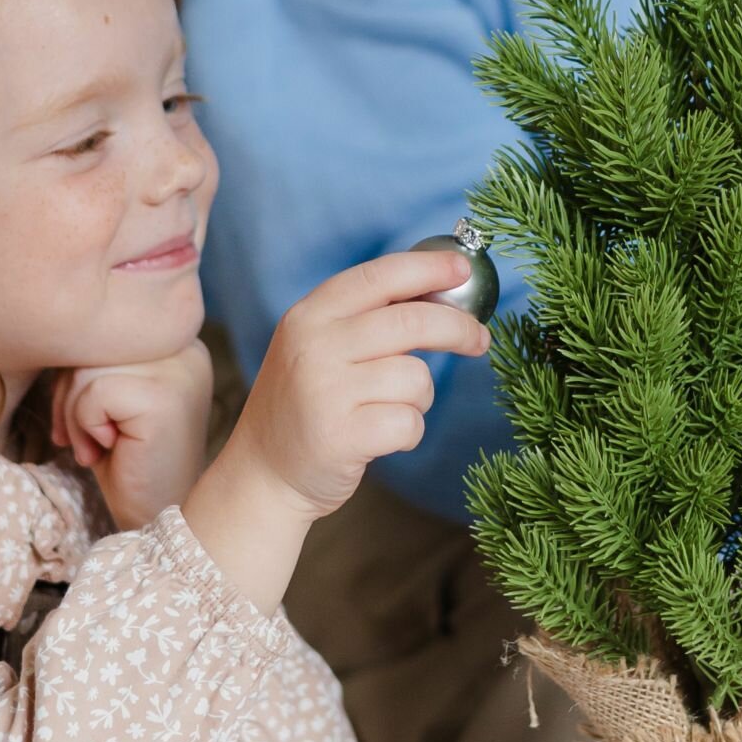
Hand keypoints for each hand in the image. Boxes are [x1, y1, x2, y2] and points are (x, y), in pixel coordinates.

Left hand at [50, 340, 214, 530]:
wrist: (154, 517)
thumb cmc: (128, 459)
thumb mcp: (111, 392)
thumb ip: (98, 354)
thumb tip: (54, 331)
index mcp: (178, 338)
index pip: (105, 326)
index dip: (80, 370)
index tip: (83, 416)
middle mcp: (187, 346)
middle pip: (95, 340)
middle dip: (71, 392)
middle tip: (85, 437)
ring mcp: (180, 370)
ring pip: (88, 366)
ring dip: (76, 413)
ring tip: (98, 444)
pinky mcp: (164, 398)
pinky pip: (93, 393)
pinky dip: (85, 426)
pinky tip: (108, 449)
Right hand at [183, 248, 489, 611]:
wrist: (262, 474)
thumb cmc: (306, 406)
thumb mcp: (317, 347)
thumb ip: (365, 318)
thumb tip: (440, 290)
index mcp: (310, 315)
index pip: (379, 276)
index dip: (428, 267)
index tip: (463, 268)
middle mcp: (314, 346)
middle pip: (411, 322)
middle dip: (457, 328)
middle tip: (478, 340)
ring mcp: (325, 391)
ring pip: (417, 377)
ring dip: (419, 398)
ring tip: (388, 410)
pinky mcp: (340, 436)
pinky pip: (410, 422)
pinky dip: (409, 432)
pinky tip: (381, 438)